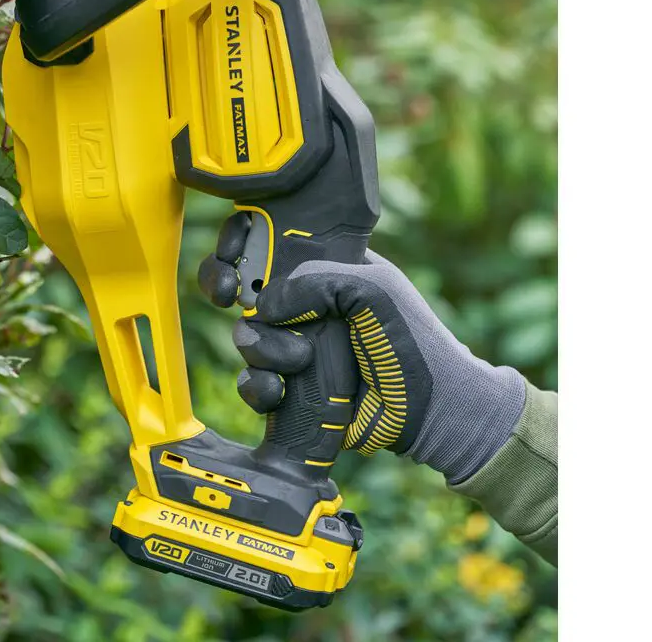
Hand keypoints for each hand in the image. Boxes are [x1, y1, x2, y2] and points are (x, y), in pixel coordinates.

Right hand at [199, 213, 525, 483]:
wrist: (428, 409)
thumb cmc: (410, 339)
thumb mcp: (373, 288)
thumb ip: (317, 280)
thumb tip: (262, 305)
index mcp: (321, 268)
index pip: (268, 241)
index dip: (238, 243)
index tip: (232, 255)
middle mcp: (301, 304)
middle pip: (241, 286)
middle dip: (223, 287)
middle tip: (230, 296)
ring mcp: (292, 346)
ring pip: (244, 336)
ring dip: (260, 348)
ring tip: (298, 360)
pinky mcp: (288, 389)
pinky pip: (251, 382)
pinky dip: (256, 386)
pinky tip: (278, 391)